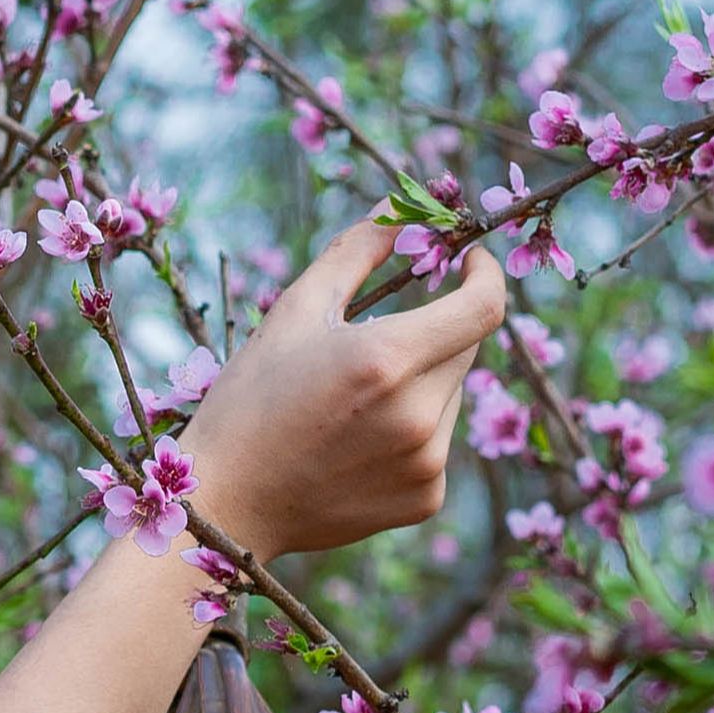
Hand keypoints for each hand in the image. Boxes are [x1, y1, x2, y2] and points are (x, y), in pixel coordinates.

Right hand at [176, 220, 508, 559]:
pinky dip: (412, 431)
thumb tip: (403, 211)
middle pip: (465, 348)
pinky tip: (357, 445)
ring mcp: (426, 463)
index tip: (468, 260)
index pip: (484, 307)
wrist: (228, 501)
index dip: (486, 275)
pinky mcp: (425, 499)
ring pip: (451, 395)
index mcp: (387, 359)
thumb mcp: (295, 309)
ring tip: (353, 405)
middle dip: (434, 330)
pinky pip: (438, 442)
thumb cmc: (251, 398)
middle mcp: (418, 415)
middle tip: (377, 341)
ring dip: (421, 382)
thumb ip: (358, 250)